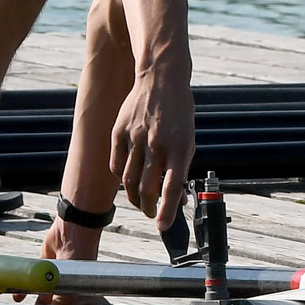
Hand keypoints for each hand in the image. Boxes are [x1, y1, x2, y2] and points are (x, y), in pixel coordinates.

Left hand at [25, 217, 114, 304]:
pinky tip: (18, 299)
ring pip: (50, 300)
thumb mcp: (67, 298)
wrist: (72, 231)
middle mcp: (77, 290)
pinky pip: (34, 283)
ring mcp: (61, 279)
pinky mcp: (46, 267)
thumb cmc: (79, 266)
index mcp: (90, 297)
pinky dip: (24, 291)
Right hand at [110, 65, 194, 229]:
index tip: (163, 226)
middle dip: (148, 208)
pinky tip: (127, 180)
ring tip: (138, 201)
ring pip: (128, 180)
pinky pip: (116, 164)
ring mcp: (135, 138)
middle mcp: (156, 144)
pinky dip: (121, 178)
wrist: (161, 78)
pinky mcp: (119, 132)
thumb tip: (175, 195)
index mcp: (179, 148)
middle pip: (147, 188)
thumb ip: (179, 166)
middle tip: (150, 213)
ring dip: (133, 197)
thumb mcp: (188, 139)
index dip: (167, 210)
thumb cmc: (179, 111)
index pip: (172, 187)